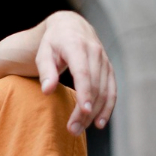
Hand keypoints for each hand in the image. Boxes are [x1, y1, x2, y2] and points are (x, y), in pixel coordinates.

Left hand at [34, 11, 116, 133]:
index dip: (84, 92)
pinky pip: (111, 89)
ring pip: (104, 90)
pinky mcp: (108, 68)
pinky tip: (100, 122)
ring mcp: (104, 60)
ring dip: (94, 112)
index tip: (83, 111)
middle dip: (85, 110)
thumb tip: (47, 91)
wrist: (71, 26)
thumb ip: (46, 71)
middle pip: (94, 85)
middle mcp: (95, 52)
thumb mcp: (44, 53)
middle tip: (72, 129)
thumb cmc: (53, 42)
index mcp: (77, 46)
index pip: (83, 72)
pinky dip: (107, 106)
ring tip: (80, 129)